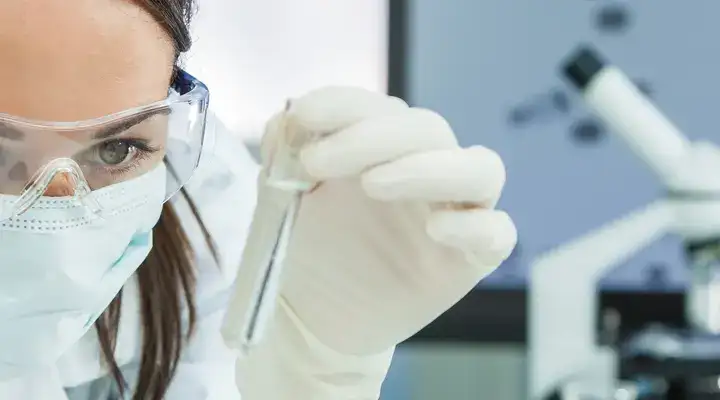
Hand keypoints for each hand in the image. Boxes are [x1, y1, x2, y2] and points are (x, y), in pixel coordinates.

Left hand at [253, 87, 515, 355]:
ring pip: (479, 170)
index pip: (380, 108)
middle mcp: (426, 170)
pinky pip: (497, 233)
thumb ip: (284, 154)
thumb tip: (287, 116)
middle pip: (429, 130)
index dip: (345, 104)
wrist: (315, 315)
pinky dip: (474, 226)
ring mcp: (455, 212)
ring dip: (430, 167)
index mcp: (384, 148)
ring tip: (373, 184)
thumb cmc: (307, 248)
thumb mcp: (283, 196)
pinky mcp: (470, 259)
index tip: (303, 115)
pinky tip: (434, 229)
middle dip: (372, 136)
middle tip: (316, 162)